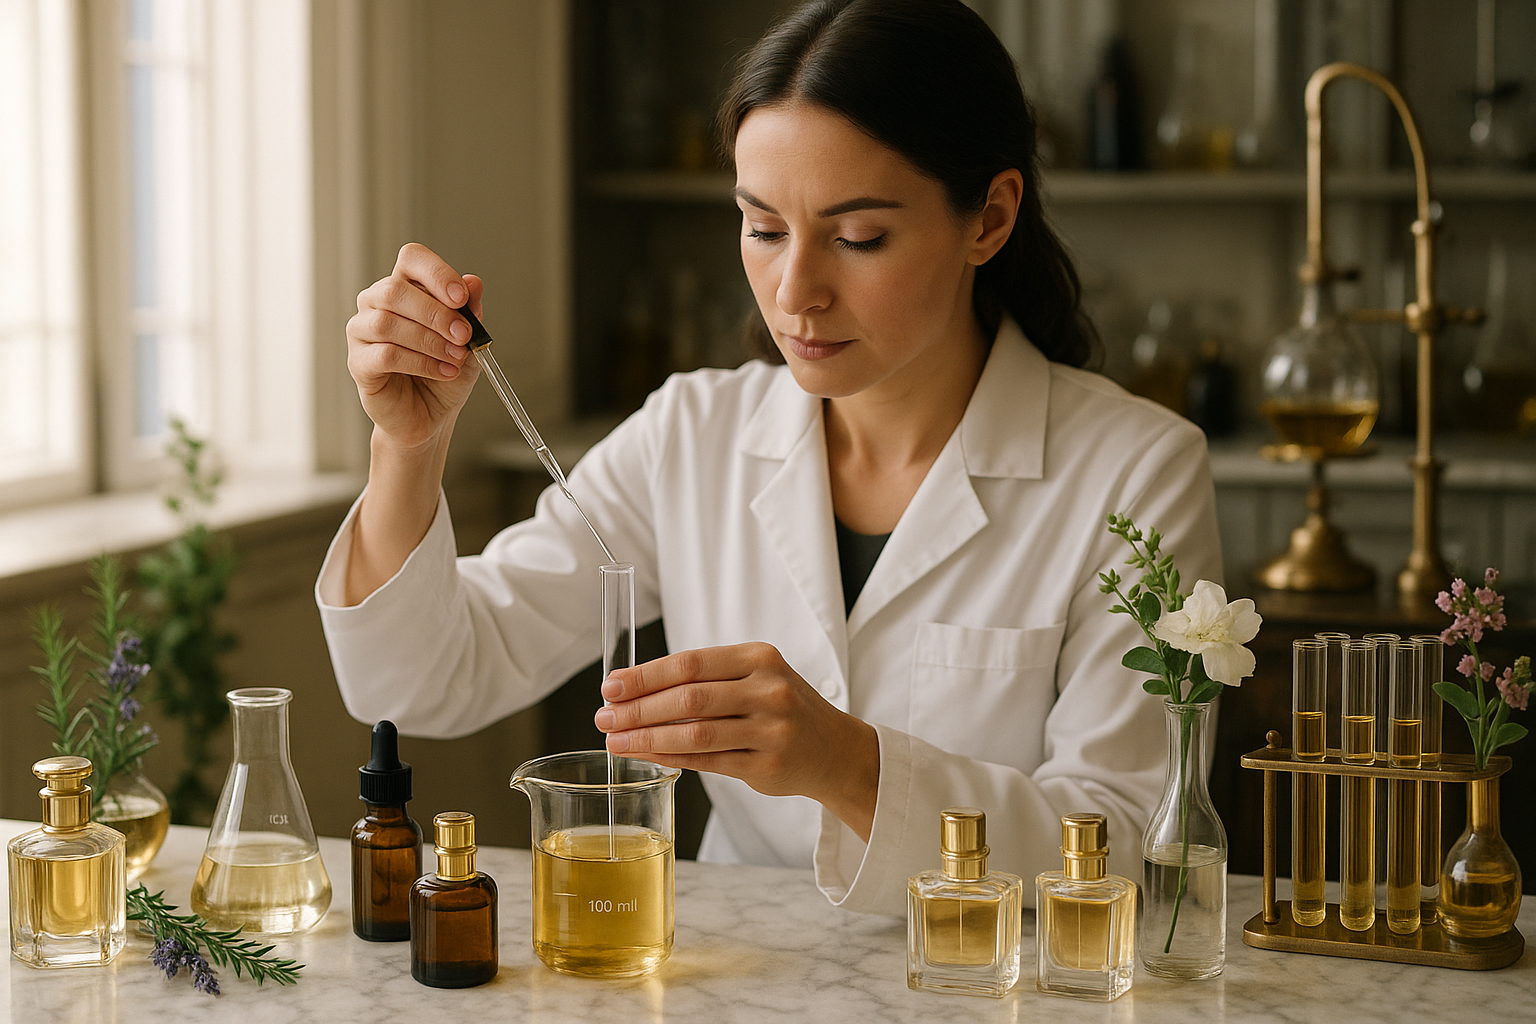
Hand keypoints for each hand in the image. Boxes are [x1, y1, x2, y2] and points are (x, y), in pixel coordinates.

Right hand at [347, 242, 481, 450]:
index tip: (460, 298)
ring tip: (456, 358)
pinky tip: (443, 372)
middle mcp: (377, 303)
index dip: (435, 273)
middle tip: (463, 335)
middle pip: (395, 290)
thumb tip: (473, 281)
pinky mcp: (358, 362)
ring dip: (429, 341)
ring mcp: (362, 331)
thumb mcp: (469, 341)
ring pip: (388, 323)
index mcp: (406, 287)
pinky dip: (420, 363)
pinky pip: (384, 354)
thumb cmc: (445, 373)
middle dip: (436, 314)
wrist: (432, 415)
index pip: (411, 259)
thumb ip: (471, 311)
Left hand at [595, 642, 879, 840]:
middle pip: (689, 698)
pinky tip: (648, 755)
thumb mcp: (756, 677)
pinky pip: (708, 762)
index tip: (611, 686)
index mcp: (759, 658)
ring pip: (695, 733)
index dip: (645, 676)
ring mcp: (770, 729)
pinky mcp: (766, 765)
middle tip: (604, 717)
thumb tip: (636, 690)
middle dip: (638, 709)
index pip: (690, 663)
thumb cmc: (783, 709)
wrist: (834, 749)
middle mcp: (768, 690)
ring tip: (616, 741)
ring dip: (647, 738)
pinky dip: (672, 758)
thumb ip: (707, 679)